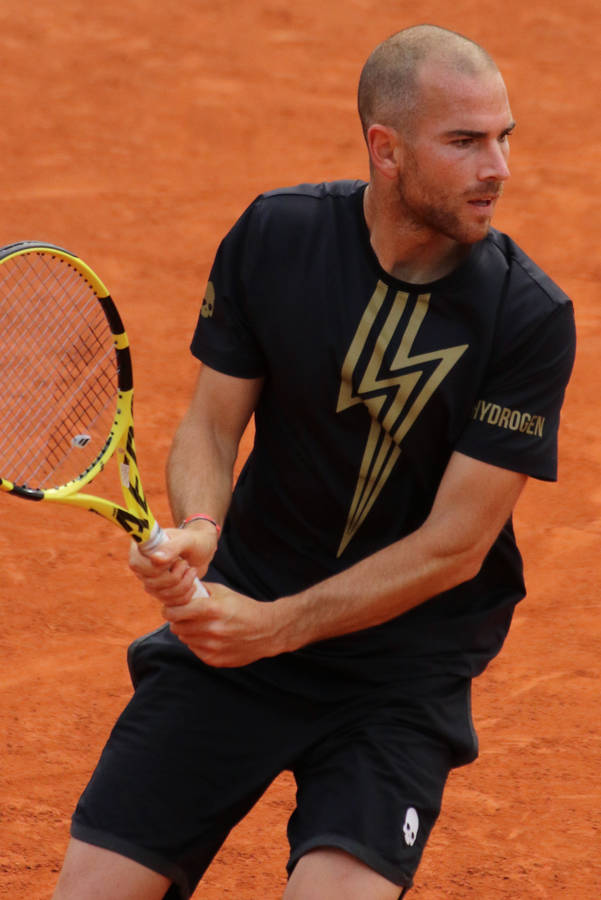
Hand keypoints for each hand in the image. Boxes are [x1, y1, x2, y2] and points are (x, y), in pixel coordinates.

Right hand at [128, 523, 217, 605]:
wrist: (203, 550)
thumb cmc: (194, 541)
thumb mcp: (187, 540)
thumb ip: (171, 548)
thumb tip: (154, 559)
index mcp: (141, 547)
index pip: (137, 565)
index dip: (159, 568)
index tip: (176, 559)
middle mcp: (141, 565)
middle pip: (150, 583)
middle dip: (175, 576)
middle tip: (186, 563)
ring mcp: (149, 580)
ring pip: (161, 594)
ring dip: (183, 584)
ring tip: (192, 570)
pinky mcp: (160, 592)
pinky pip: (170, 602)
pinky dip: (185, 595)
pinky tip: (192, 583)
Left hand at [163, 582, 284, 666]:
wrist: (267, 630)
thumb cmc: (244, 608)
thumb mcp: (224, 592)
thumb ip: (200, 589)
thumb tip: (179, 588)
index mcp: (213, 609)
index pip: (176, 612)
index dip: (169, 609)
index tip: (169, 608)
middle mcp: (211, 629)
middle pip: (176, 627)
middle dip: (178, 620)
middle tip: (185, 616)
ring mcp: (213, 647)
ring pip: (184, 639)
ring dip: (188, 632)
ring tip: (200, 625)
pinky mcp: (214, 659)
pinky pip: (194, 650)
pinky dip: (197, 643)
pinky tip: (209, 637)